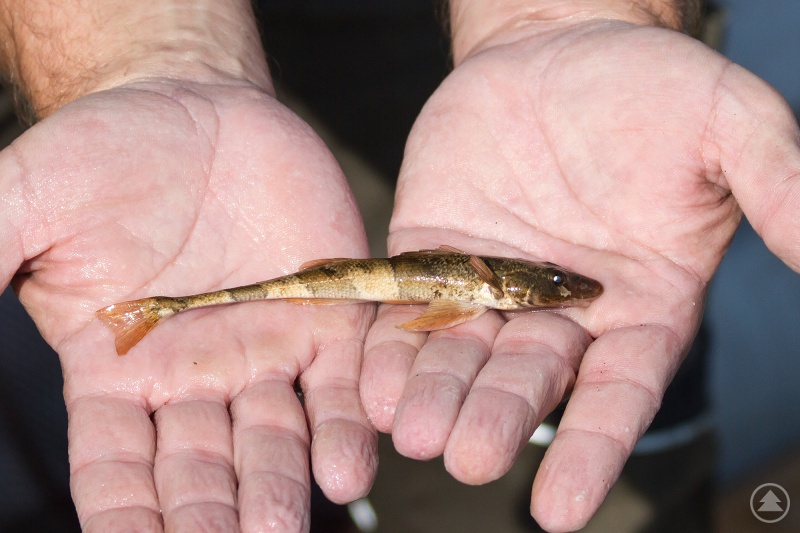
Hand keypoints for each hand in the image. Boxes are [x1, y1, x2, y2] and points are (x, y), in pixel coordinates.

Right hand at [1, 79, 376, 530]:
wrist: (200, 108)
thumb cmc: (110, 151)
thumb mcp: (32, 197)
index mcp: (119, 370)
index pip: (116, 466)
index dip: (125, 514)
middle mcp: (195, 376)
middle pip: (200, 471)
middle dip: (209, 517)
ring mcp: (265, 351)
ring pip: (273, 441)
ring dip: (279, 490)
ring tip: (280, 529)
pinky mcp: (324, 319)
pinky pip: (339, 383)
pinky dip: (346, 424)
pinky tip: (348, 464)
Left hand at [361, 21, 799, 530]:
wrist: (560, 45)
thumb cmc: (650, 86)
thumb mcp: (727, 125)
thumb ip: (777, 185)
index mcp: (637, 306)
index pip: (615, 397)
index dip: (591, 450)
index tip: (561, 507)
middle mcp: (560, 313)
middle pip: (528, 382)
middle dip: (498, 420)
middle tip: (468, 457)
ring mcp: (491, 286)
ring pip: (461, 356)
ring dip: (436, 395)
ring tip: (412, 432)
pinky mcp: (434, 250)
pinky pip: (409, 306)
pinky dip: (391, 344)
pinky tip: (371, 381)